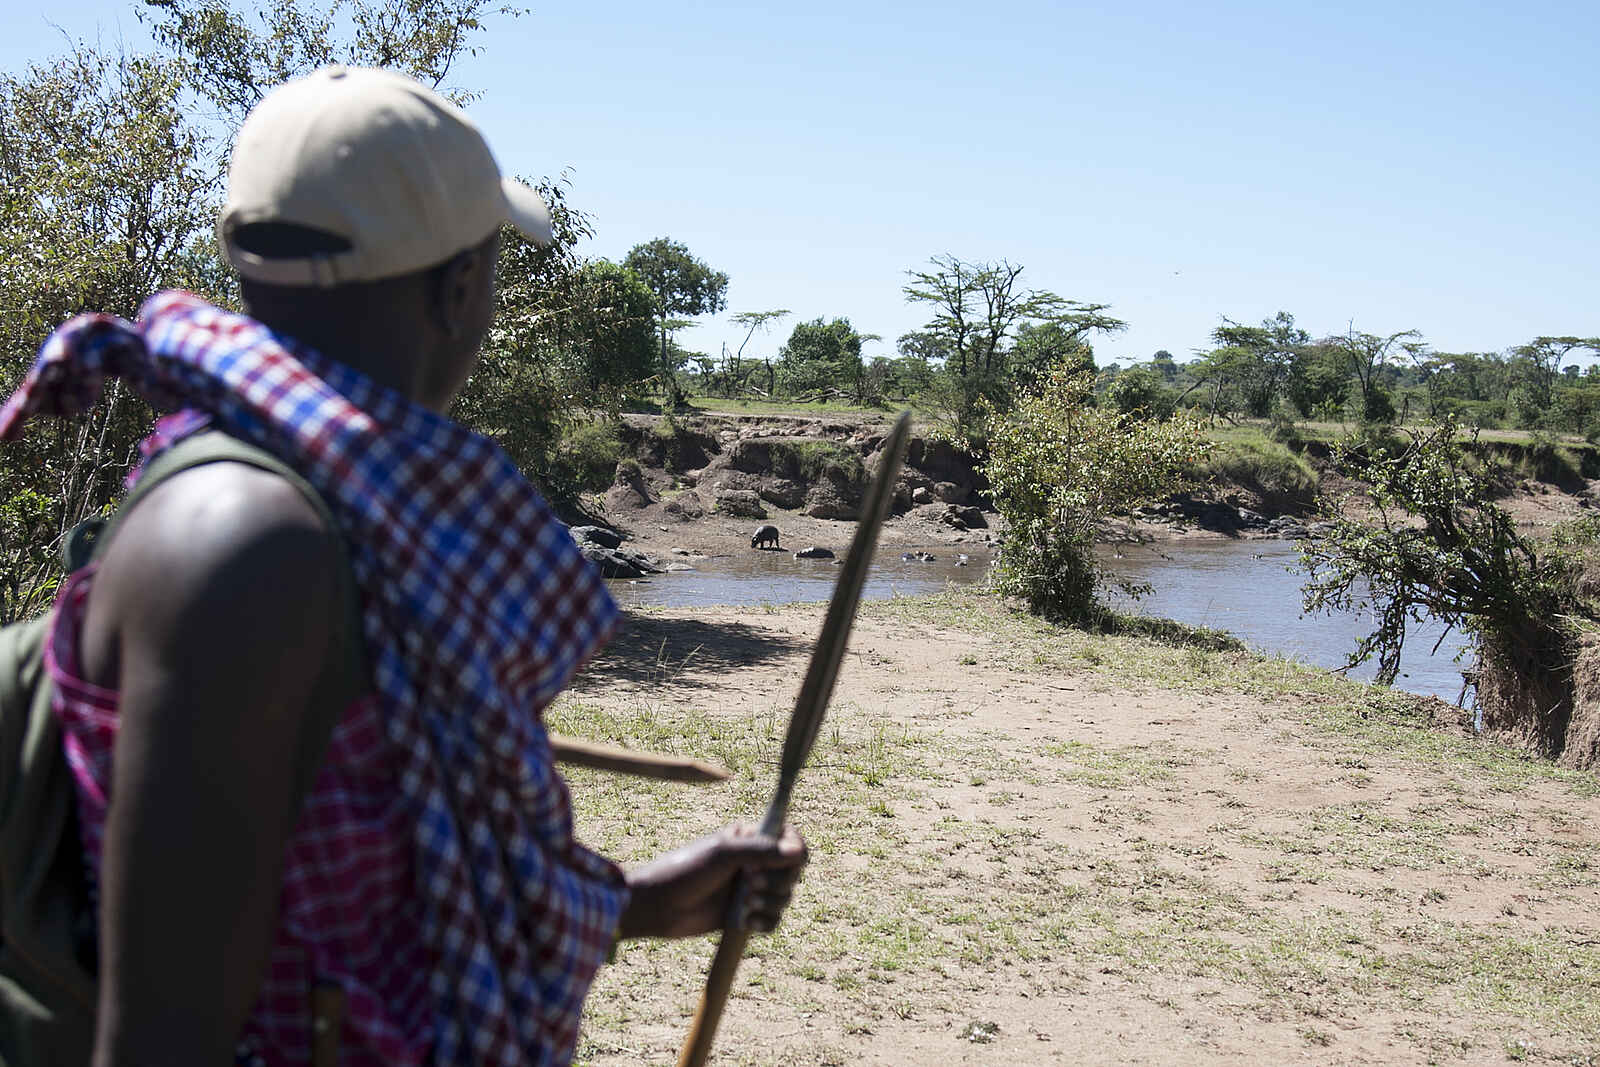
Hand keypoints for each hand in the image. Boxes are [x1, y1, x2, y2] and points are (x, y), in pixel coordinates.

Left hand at [619, 822, 806, 939]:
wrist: (658, 907)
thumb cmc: (684, 871)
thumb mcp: (722, 854)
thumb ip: (761, 851)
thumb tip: (798, 852)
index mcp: (749, 838)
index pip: (790, 837)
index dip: (796, 849)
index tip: (789, 860)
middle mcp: (755, 862)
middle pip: (793, 871)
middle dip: (778, 882)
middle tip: (750, 884)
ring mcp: (751, 889)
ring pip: (785, 897)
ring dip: (770, 903)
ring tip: (744, 905)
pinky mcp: (746, 915)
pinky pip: (774, 921)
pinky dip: (765, 922)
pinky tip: (746, 923)